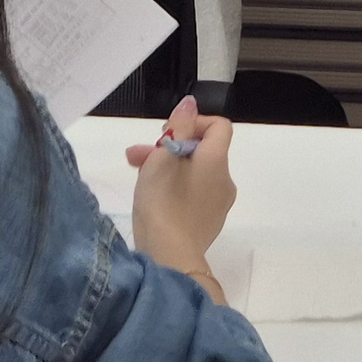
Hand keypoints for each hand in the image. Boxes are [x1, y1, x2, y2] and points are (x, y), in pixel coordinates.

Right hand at [127, 96, 236, 274]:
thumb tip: (191, 103)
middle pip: (201, 151)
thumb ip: (178, 126)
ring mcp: (217, 205)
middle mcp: (224, 181)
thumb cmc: (163, 203)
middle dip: (169, 147)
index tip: (168, 132)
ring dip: (167, 168)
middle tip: (137, 156)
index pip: (218, 126)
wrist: (169, 258)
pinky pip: (193, 195)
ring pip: (193, 174)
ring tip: (137, 175)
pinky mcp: (206, 224)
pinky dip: (175, 189)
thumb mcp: (163, 157)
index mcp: (217, 161)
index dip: (193, 122)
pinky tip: (151, 198)